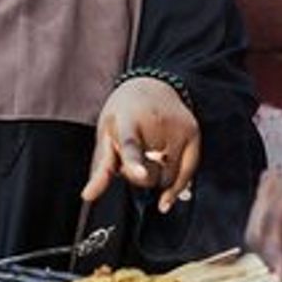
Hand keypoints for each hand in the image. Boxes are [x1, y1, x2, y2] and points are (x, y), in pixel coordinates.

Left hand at [81, 76, 200, 212]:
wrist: (152, 85)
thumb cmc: (124, 113)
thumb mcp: (106, 135)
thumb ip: (101, 169)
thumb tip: (87, 196)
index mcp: (128, 121)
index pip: (130, 145)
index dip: (134, 162)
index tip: (139, 172)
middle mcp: (157, 122)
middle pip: (149, 174)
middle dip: (139, 176)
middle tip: (134, 156)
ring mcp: (178, 127)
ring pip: (168, 178)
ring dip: (158, 177)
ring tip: (151, 154)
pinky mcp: (194, 133)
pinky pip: (188, 174)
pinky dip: (176, 185)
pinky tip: (166, 194)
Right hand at [244, 149, 281, 278]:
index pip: (276, 221)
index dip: (276, 253)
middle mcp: (273, 178)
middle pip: (259, 230)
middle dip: (276, 258)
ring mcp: (264, 186)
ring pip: (257, 233)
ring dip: (278, 252)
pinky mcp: (262, 196)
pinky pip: (261, 230)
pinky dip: (279, 245)